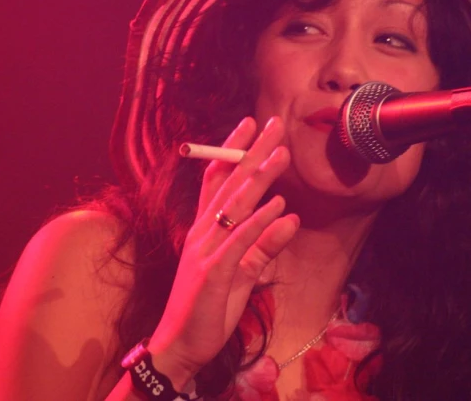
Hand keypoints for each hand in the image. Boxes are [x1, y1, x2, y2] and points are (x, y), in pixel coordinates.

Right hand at [147, 116, 298, 385]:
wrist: (180, 346)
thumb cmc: (210, 308)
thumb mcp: (243, 274)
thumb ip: (264, 247)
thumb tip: (290, 217)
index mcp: (206, 230)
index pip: (218, 180)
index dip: (232, 151)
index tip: (251, 124)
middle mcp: (203, 233)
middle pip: (228, 184)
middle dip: (251, 151)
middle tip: (273, 123)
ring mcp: (205, 251)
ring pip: (235, 205)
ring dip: (259, 177)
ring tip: (281, 153)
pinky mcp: (212, 273)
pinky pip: (239, 241)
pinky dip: (259, 221)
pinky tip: (278, 204)